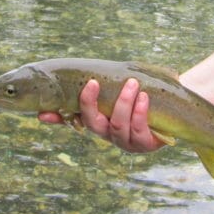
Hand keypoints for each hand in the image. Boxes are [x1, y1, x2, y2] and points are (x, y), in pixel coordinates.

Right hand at [38, 78, 166, 152]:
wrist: (170, 109)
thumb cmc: (139, 94)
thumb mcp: (120, 85)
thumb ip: (103, 80)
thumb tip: (80, 69)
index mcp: (96, 118)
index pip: (70, 120)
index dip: (56, 119)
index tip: (44, 113)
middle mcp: (106, 132)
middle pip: (92, 123)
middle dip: (90, 104)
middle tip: (94, 83)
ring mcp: (124, 140)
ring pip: (117, 125)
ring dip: (123, 103)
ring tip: (132, 83)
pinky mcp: (143, 144)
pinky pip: (139, 129)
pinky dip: (140, 112)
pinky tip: (144, 97)